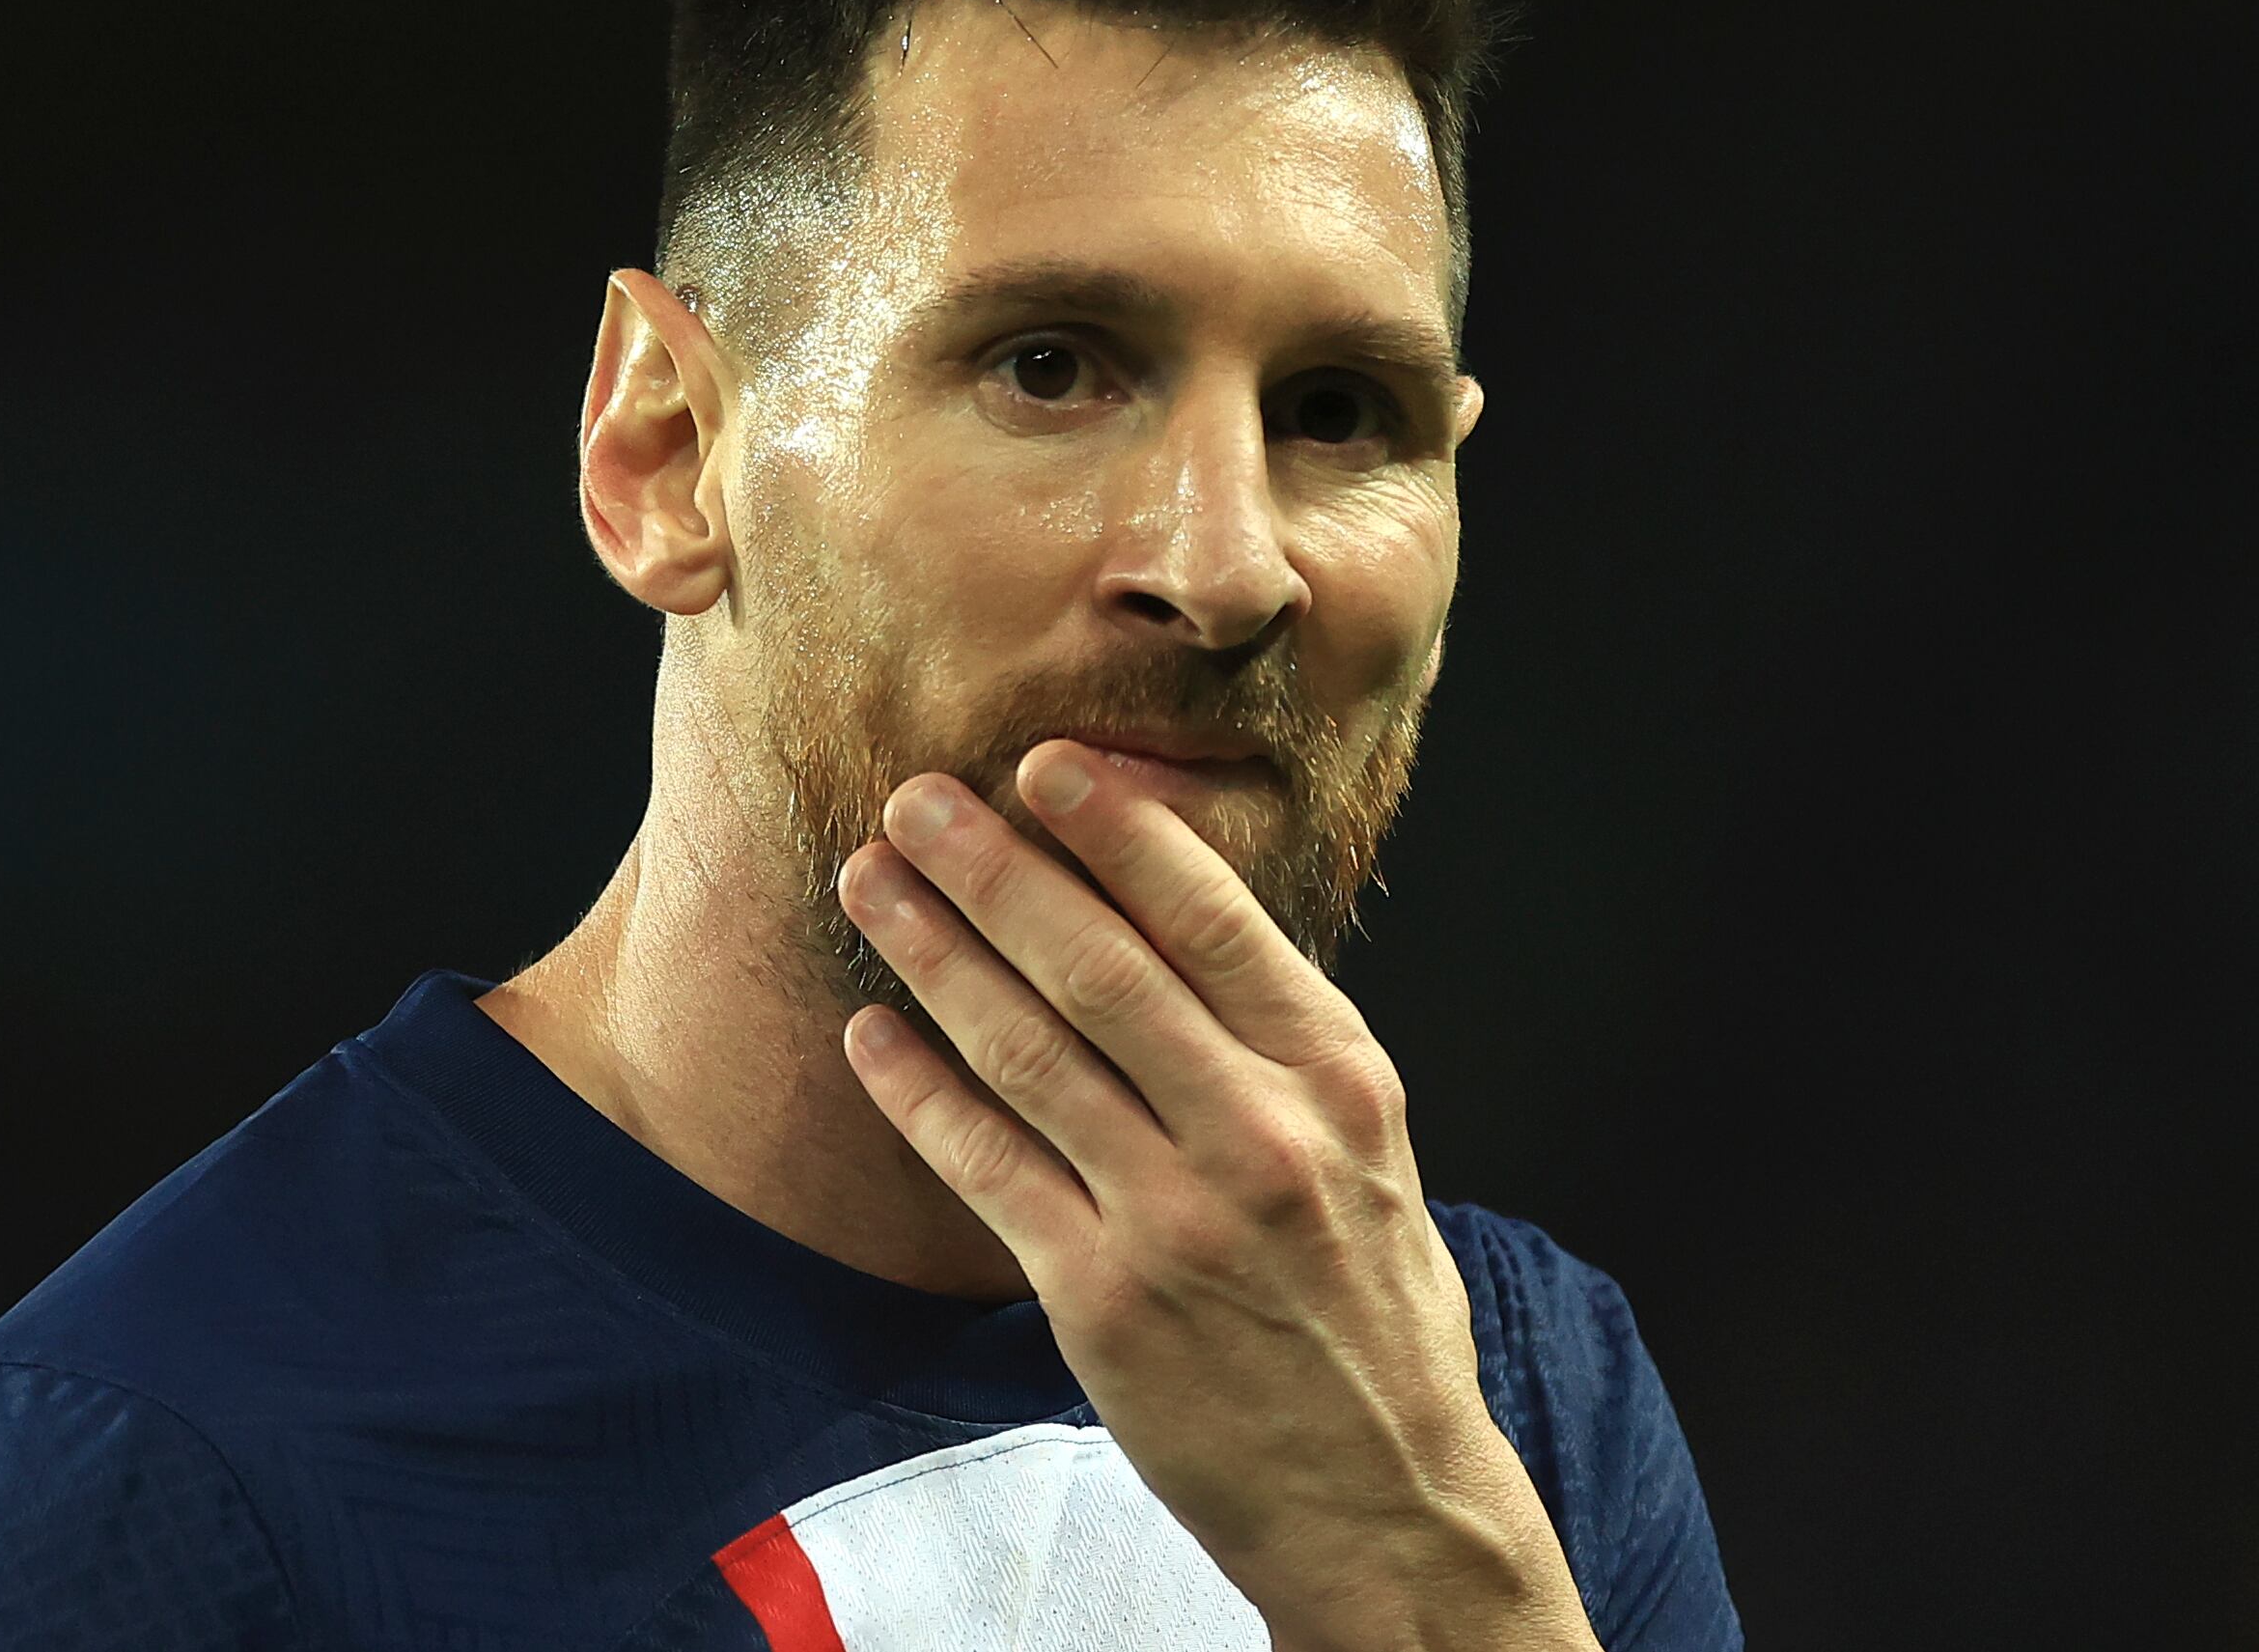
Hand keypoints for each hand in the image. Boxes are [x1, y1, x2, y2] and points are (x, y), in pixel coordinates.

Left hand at [836, 749, 1598, 1651]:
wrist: (1386, 1496)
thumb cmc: (1374, 1311)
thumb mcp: (1373, 1150)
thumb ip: (1287, 1046)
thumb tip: (1178, 922)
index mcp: (1340, 1080)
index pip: (1216, 920)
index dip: (1121, 831)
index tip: (1048, 763)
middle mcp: (1262, 1136)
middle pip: (1102, 967)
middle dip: (996, 869)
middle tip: (918, 797)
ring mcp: (1175, 1220)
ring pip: (1028, 1052)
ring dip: (935, 954)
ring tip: (872, 883)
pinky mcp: (1100, 1301)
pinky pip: (987, 1169)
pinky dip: (920, 1093)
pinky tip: (873, 1035)